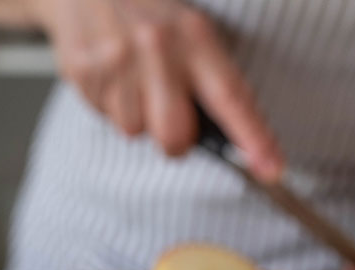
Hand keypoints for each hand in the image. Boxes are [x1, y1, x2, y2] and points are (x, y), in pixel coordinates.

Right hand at [29, 0, 282, 179]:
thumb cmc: (148, 10)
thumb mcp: (189, 30)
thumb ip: (208, 77)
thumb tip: (227, 136)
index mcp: (193, 35)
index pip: (230, 97)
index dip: (253, 138)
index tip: (272, 168)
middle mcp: (155, 47)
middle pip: (174, 137)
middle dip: (176, 139)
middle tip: (170, 110)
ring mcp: (115, 61)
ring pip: (135, 131)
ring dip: (138, 115)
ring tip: (133, 78)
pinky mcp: (82, 71)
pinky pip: (104, 116)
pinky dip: (110, 103)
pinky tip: (112, 74)